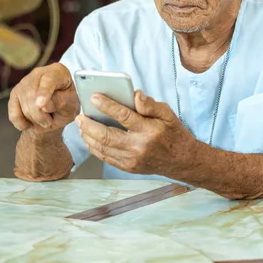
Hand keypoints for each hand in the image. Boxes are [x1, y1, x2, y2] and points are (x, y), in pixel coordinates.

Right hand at [8, 63, 79, 133]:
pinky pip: (13, 113)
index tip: (41, 105)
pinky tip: (30, 124)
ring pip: (24, 105)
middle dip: (40, 115)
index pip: (50, 79)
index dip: (45, 92)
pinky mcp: (14, 94)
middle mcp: (39, 73)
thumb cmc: (66, 105)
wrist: (57, 112)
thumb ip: (61, 102)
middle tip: (49, 123)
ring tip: (45, 121)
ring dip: (34, 119)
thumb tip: (44, 106)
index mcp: (58, 72)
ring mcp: (24, 82)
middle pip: (33, 94)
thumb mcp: (72, 105)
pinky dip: (22, 123)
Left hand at [75, 90, 197, 178]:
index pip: (124, 116)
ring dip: (88, 136)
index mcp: (149, 130)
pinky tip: (89, 138)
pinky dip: (94, 148)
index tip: (94, 97)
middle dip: (89, 124)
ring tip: (81, 125)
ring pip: (103, 148)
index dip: (107, 105)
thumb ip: (150, 104)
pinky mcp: (128, 167)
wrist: (181, 161)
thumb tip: (135, 94)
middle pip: (107, 136)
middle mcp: (139, 147)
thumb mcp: (168, 114)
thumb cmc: (174, 134)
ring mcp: (132, 160)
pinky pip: (106, 157)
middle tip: (80, 115)